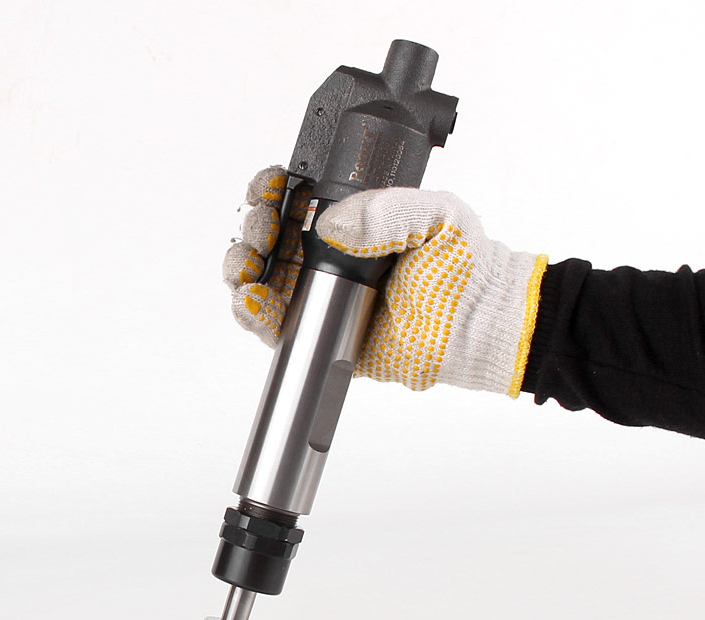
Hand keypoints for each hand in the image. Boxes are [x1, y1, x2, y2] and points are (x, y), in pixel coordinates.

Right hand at [224, 167, 547, 395]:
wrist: (477, 325)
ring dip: (242, 270)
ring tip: (245, 268)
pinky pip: (275, 323)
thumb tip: (328, 225)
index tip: (269, 189)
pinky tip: (252, 300)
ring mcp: (321, 293)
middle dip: (253, 229)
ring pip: (262, 278)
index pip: (299, 197)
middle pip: (270, 236)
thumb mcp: (433, 214)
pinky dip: (254, 313)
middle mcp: (331, 253)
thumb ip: (384, 210)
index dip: (274, 190)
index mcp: (354, 218)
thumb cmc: (463, 267)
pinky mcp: (319, 331)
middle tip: (260, 230)